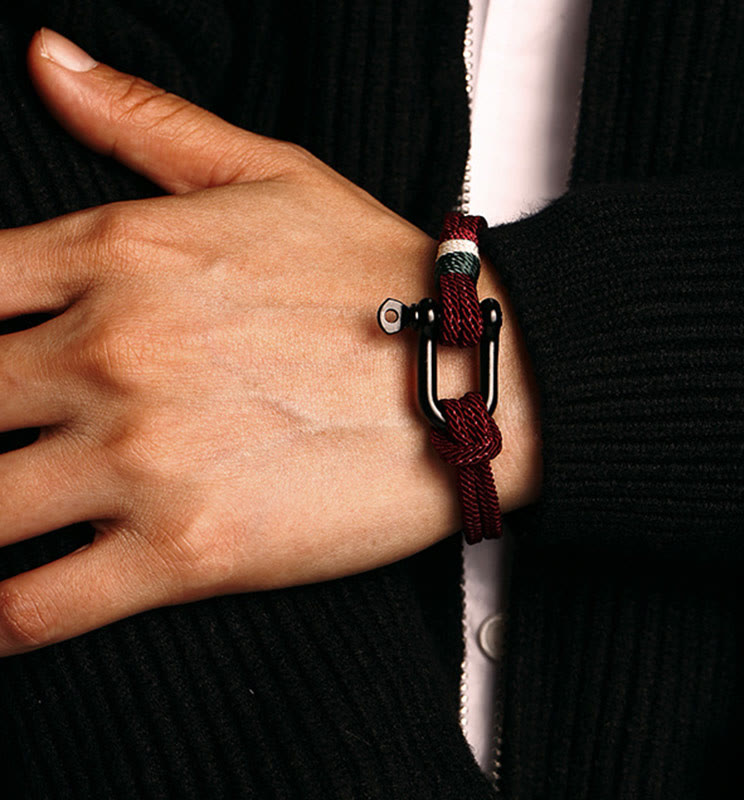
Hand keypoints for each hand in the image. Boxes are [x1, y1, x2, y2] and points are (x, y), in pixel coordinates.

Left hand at [0, 29, 539, 654]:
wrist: (477, 379)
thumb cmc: (381, 283)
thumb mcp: (269, 173)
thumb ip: (143, 118)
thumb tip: (47, 59)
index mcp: (121, 255)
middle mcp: (114, 354)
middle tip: (4, 440)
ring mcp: (144, 459)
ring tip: (1, 519)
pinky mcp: (187, 553)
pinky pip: (36, 608)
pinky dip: (1, 624)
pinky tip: (4, 615)